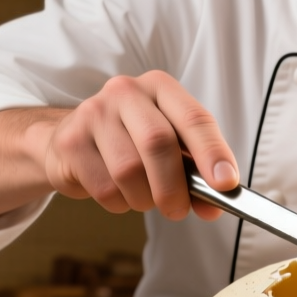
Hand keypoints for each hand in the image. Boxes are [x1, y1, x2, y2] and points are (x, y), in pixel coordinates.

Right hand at [45, 72, 238, 220]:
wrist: (73, 140)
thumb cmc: (130, 142)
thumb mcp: (169, 145)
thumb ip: (195, 171)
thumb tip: (214, 205)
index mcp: (159, 86)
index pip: (193, 118)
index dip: (212, 152)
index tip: (226, 184)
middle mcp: (126, 91)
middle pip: (158, 143)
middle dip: (173, 187)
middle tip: (177, 210)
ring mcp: (94, 112)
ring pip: (129, 170)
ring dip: (143, 198)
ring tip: (142, 197)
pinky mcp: (70, 140)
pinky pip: (104, 187)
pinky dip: (119, 202)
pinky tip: (118, 193)